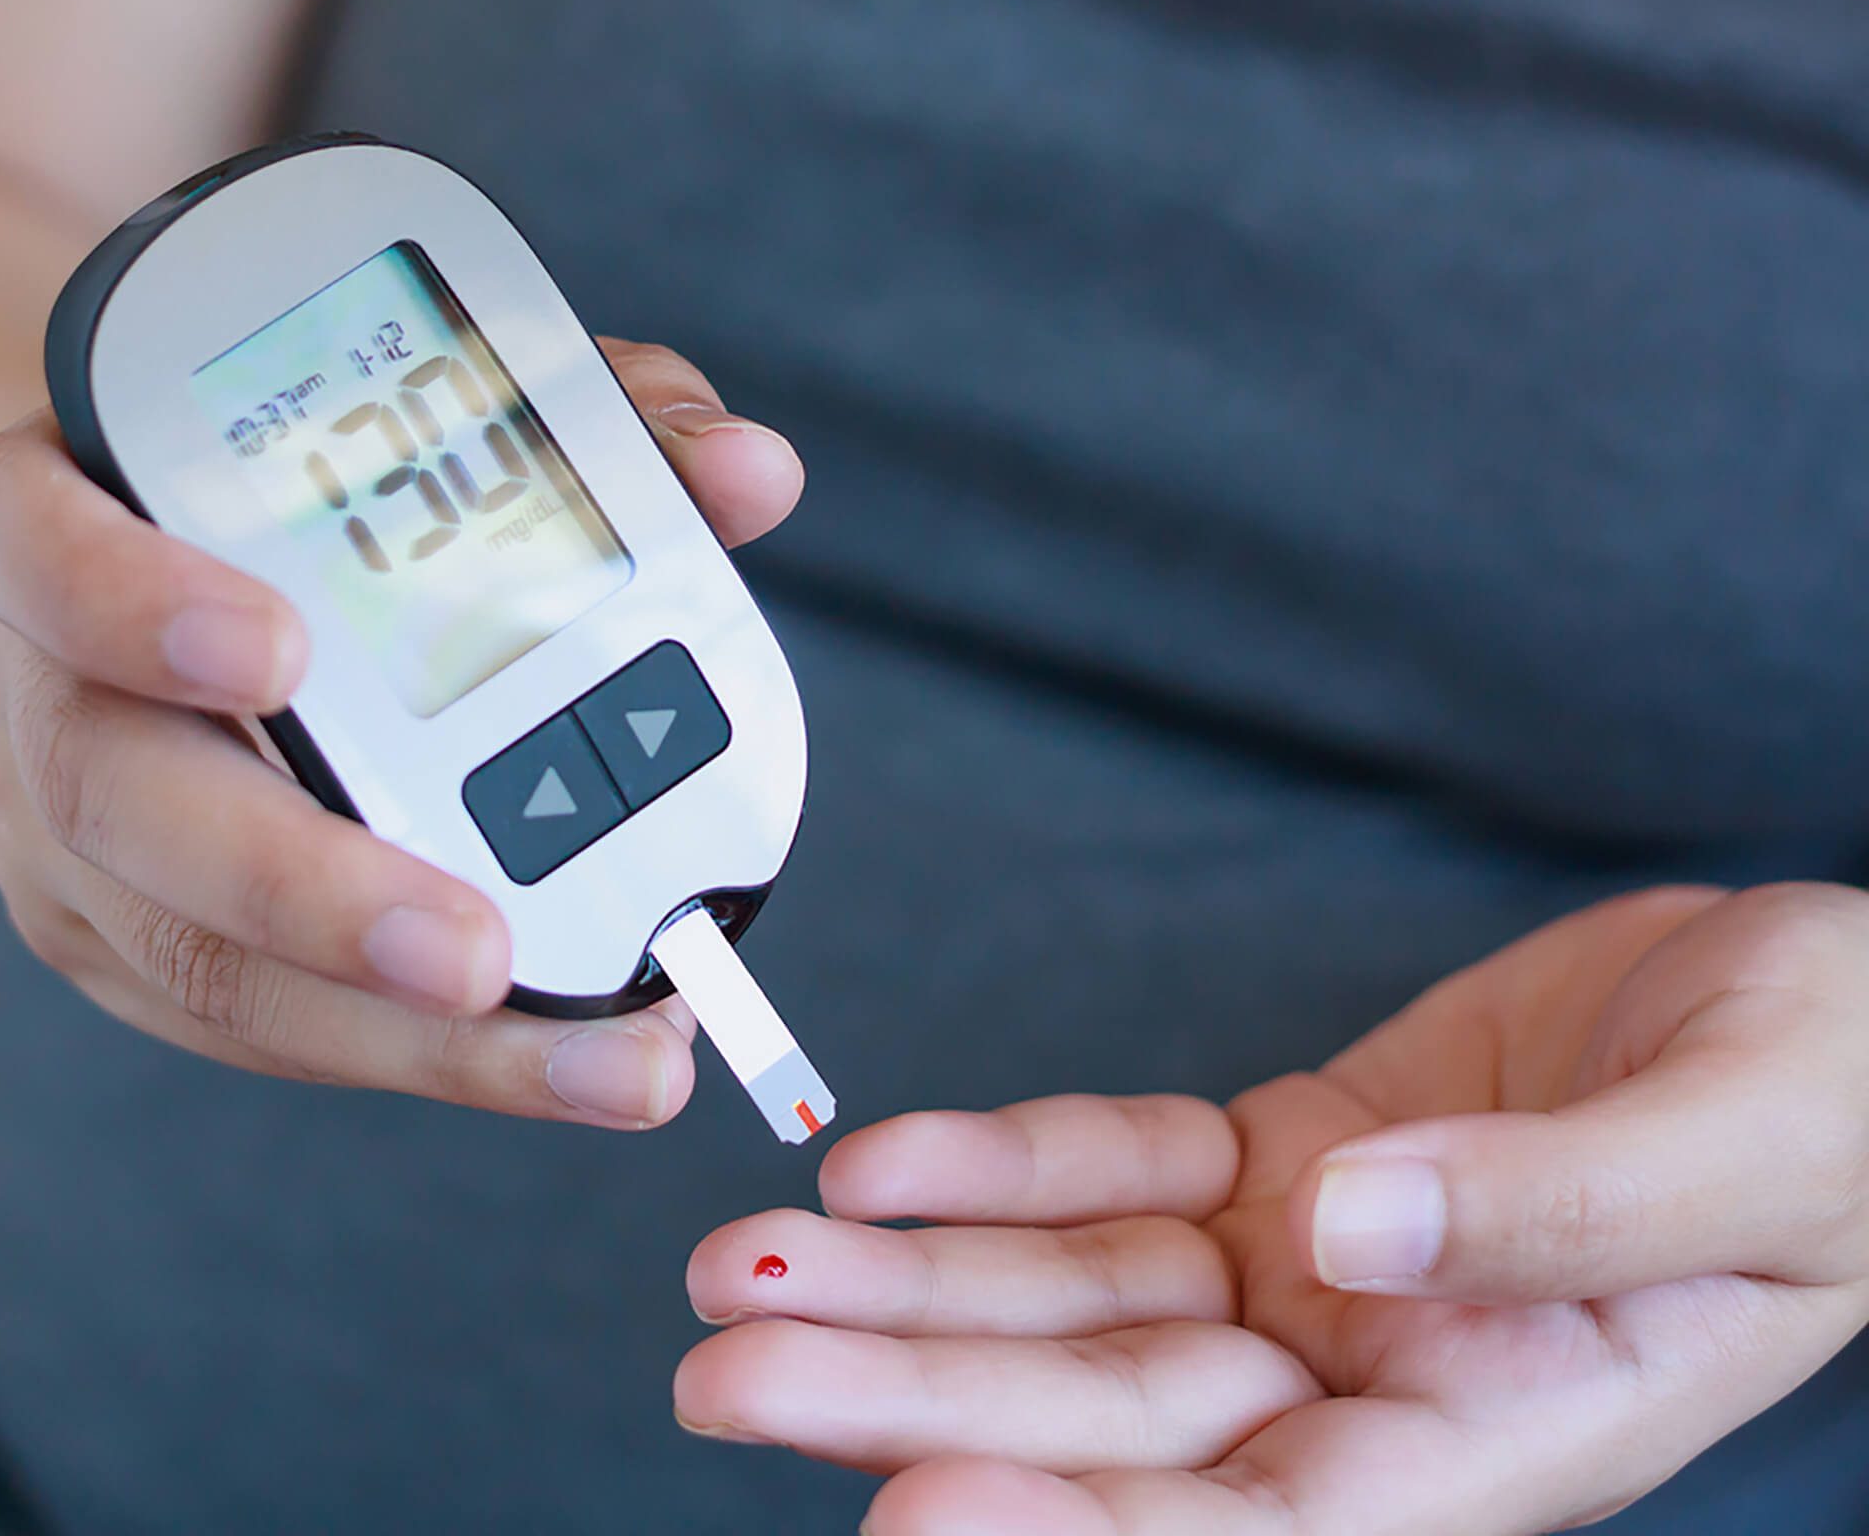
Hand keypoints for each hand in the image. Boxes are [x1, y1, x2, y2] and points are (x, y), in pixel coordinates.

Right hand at [0, 340, 801, 1126]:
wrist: (129, 584)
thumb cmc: (289, 498)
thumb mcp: (415, 418)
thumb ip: (575, 422)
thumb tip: (753, 475)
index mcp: (63, 517)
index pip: (31, 543)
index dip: (129, 598)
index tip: (277, 648)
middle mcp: (45, 696)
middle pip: (121, 803)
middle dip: (313, 891)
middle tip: (479, 952)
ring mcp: (70, 848)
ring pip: (203, 963)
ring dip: (413, 1036)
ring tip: (605, 1063)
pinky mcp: (132, 955)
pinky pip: (270, 1029)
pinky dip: (428, 1056)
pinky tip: (569, 1061)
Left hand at [677, 885, 1868, 1531]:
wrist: (1823, 1001)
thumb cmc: (1840, 1090)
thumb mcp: (1745, 1147)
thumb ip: (1560, 1210)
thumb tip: (1359, 1242)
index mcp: (1505, 1433)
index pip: (1265, 1529)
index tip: (915, 1512)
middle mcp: (1379, 1376)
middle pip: (1109, 1416)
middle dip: (912, 1397)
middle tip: (727, 1373)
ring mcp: (1316, 1270)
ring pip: (1075, 1299)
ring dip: (907, 1285)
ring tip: (745, 1271)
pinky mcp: (1286, 1164)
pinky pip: (1117, 1175)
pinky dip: (998, 1167)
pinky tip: (882, 1164)